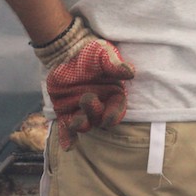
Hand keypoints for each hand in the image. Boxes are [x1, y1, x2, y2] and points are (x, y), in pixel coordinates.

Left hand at [33, 16, 134, 149]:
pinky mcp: (65, 110)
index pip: (117, 110)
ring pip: (84, 124)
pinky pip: (66, 127)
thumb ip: (115, 65)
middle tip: (86, 98)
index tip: (108, 118)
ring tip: (74, 121)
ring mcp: (81, 109)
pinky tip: (68, 146)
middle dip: (94, 114)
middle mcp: (99, 104)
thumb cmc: (89, 51)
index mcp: (112, 94)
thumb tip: (130, 72)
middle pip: (100, 119)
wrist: (67, 49)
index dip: (113, 116)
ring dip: (80, 125)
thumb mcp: (104, 54)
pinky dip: (67, 138)